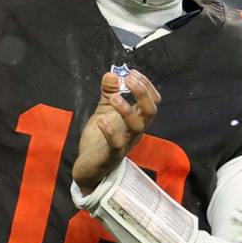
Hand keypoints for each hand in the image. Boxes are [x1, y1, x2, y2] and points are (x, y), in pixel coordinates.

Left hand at [72, 69, 160, 194]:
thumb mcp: (104, 112)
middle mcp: (135, 132)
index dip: (146, 86)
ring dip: (127, 109)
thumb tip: (111, 73)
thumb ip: (109, 93)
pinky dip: (110, 131)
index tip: (133, 73)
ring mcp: (125, 144)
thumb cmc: (100, 140)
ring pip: (137, 127)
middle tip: (129, 79)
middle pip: (151, 112)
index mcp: (136, 120)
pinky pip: (117, 144)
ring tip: (114, 98)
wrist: (89, 169)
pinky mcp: (111, 155)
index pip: (152, 102)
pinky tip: (101, 119)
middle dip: (142, 93)